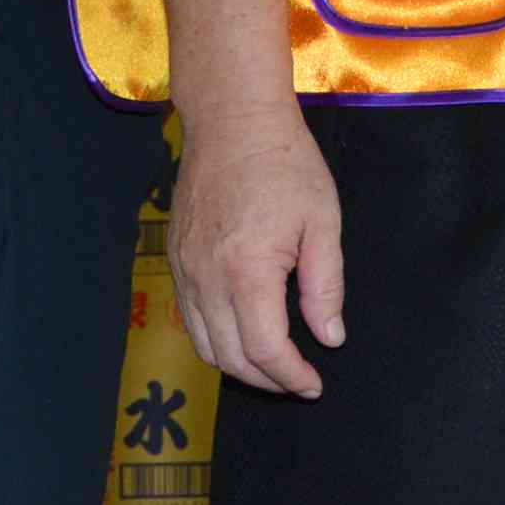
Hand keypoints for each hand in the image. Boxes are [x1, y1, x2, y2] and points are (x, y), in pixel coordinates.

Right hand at [171, 99, 345, 396]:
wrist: (233, 120)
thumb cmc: (286, 164)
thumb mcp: (322, 221)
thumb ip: (325, 286)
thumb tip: (330, 338)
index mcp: (246, 271)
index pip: (265, 350)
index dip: (291, 376)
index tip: (314, 384)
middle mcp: (206, 279)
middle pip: (230, 358)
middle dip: (267, 380)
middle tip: (298, 381)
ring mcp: (184, 270)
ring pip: (204, 345)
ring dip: (238, 366)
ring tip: (273, 366)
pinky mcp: (175, 260)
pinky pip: (191, 319)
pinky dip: (216, 340)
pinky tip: (243, 333)